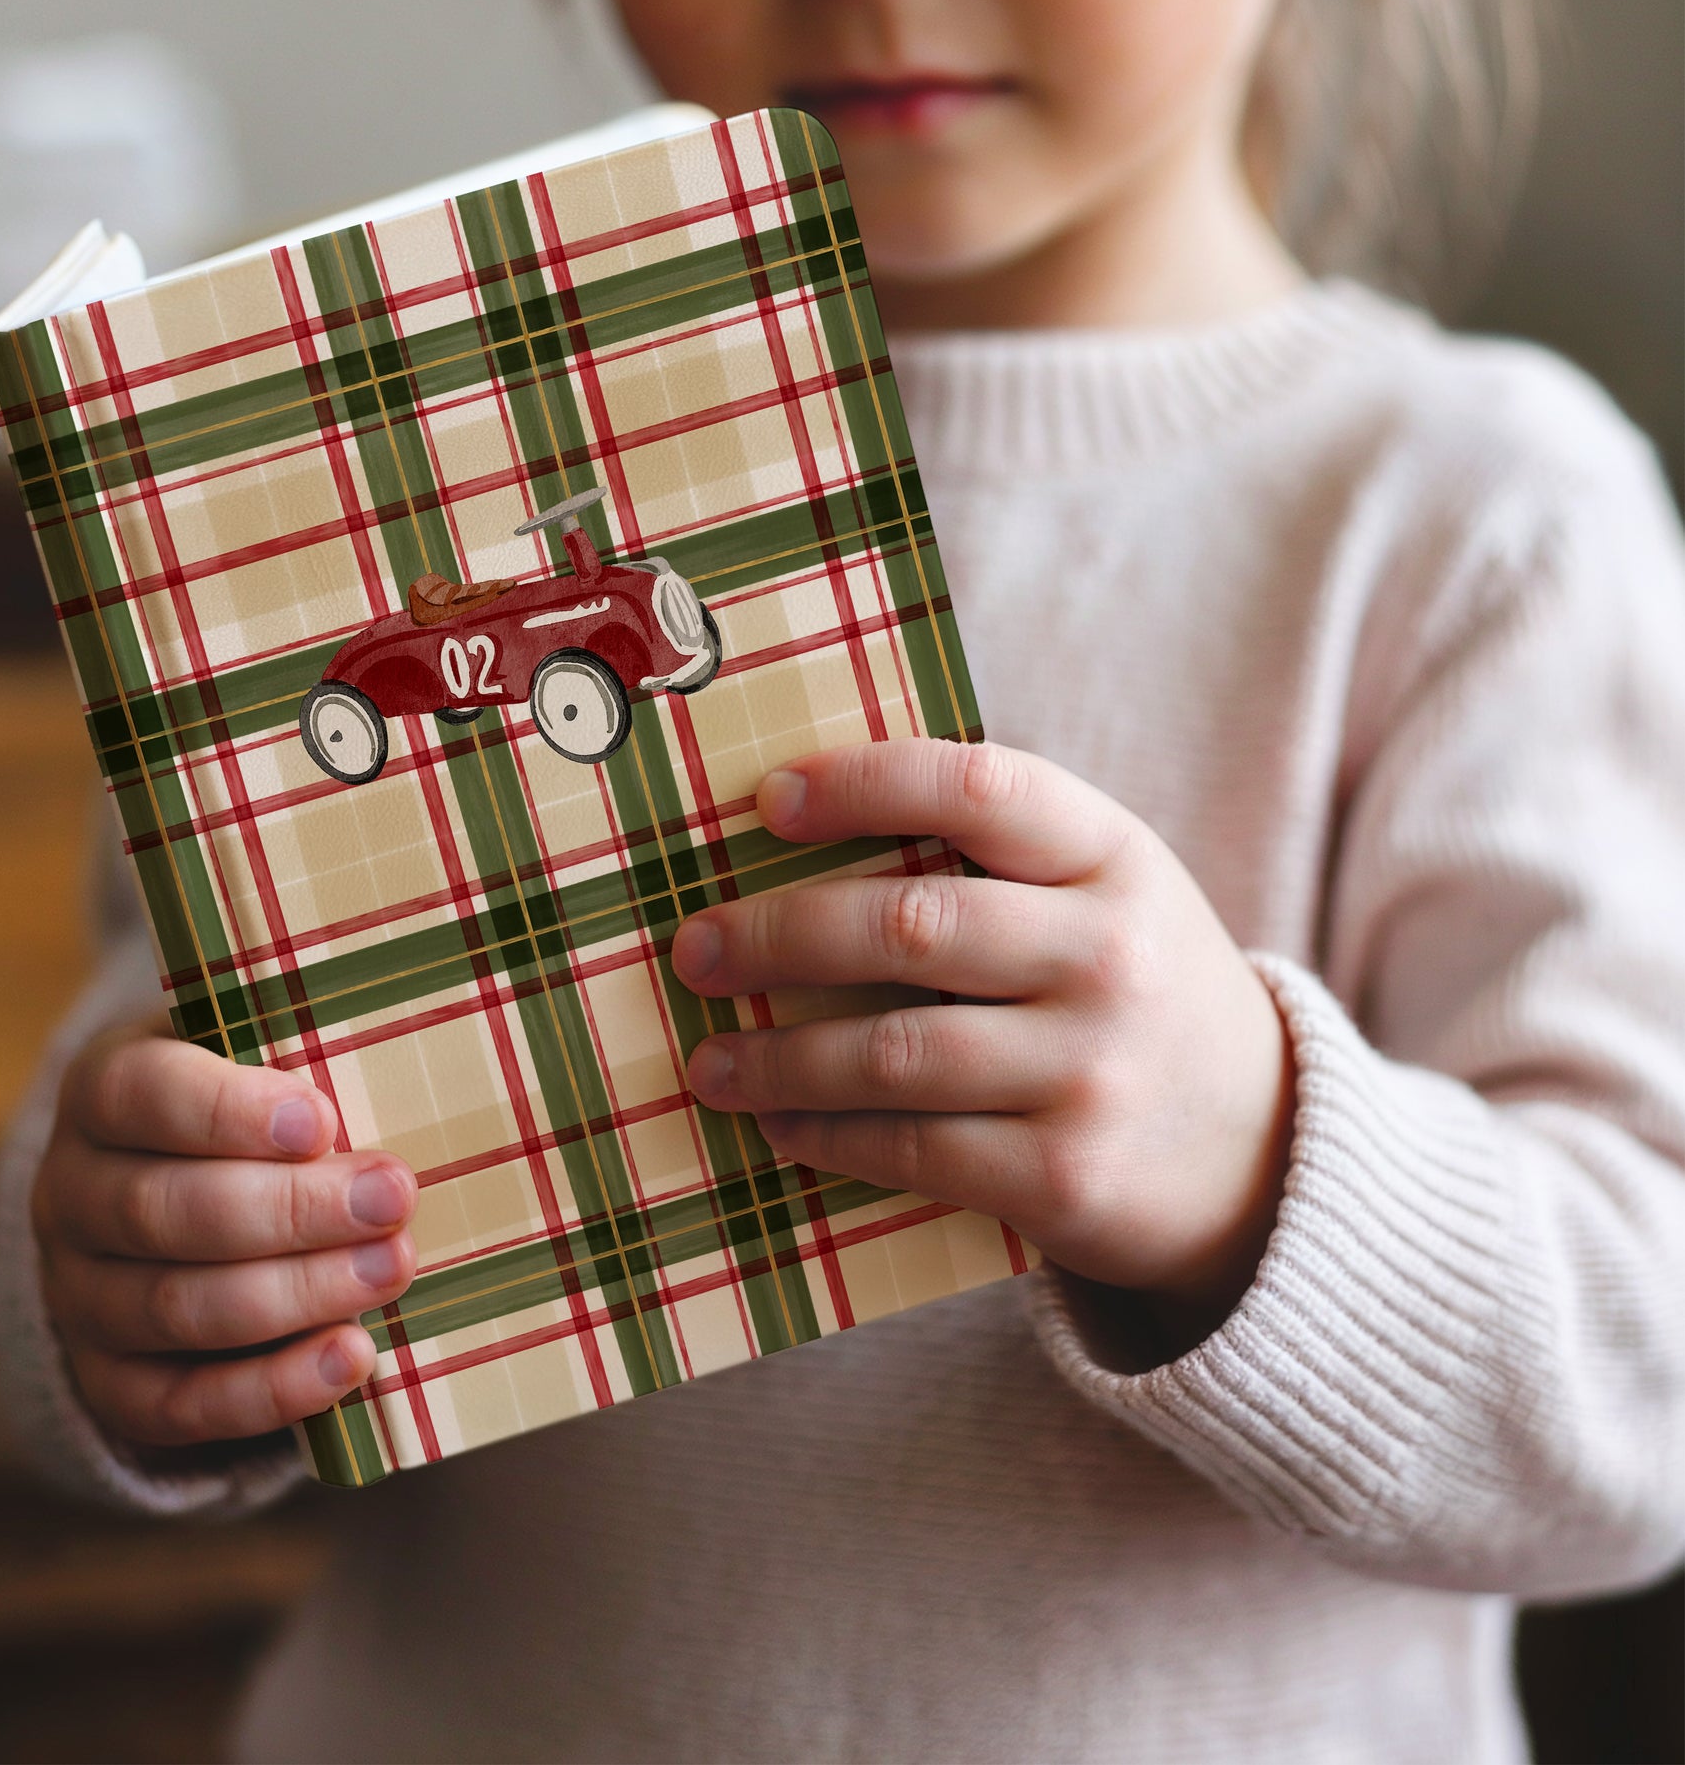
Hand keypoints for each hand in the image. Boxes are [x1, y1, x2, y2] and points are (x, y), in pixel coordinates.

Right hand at [33, 1024, 418, 1450]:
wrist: (183, 1187)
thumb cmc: (252, 1103)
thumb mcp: (257, 1049)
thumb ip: (302, 1047)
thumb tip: (394, 1040)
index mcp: (100, 1091)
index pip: (138, 1095)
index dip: (225, 1112)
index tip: (321, 1121)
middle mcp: (69, 1194)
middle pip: (164, 1211)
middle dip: (292, 1210)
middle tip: (393, 1198)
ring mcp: (78, 1295)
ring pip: (175, 1308)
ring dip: (297, 1294)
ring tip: (392, 1268)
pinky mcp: (110, 1380)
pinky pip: (179, 1405)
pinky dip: (270, 1389)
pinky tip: (352, 1356)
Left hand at [671, 740, 1294, 1342]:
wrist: (1264, 1151)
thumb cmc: (1133, 992)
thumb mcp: (1106, 896)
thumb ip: (993, 860)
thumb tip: (792, 829)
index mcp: (1115, 856)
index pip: (978, 787)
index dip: (862, 783)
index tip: (764, 801)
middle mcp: (1113, 956)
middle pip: (911, 925)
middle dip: (777, 935)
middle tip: (695, 947)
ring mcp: (1093, 1071)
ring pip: (893, 1053)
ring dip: (776, 1054)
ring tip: (709, 1056)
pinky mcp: (1065, 1177)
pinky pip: (910, 1149)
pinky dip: (825, 1133)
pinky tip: (776, 1121)